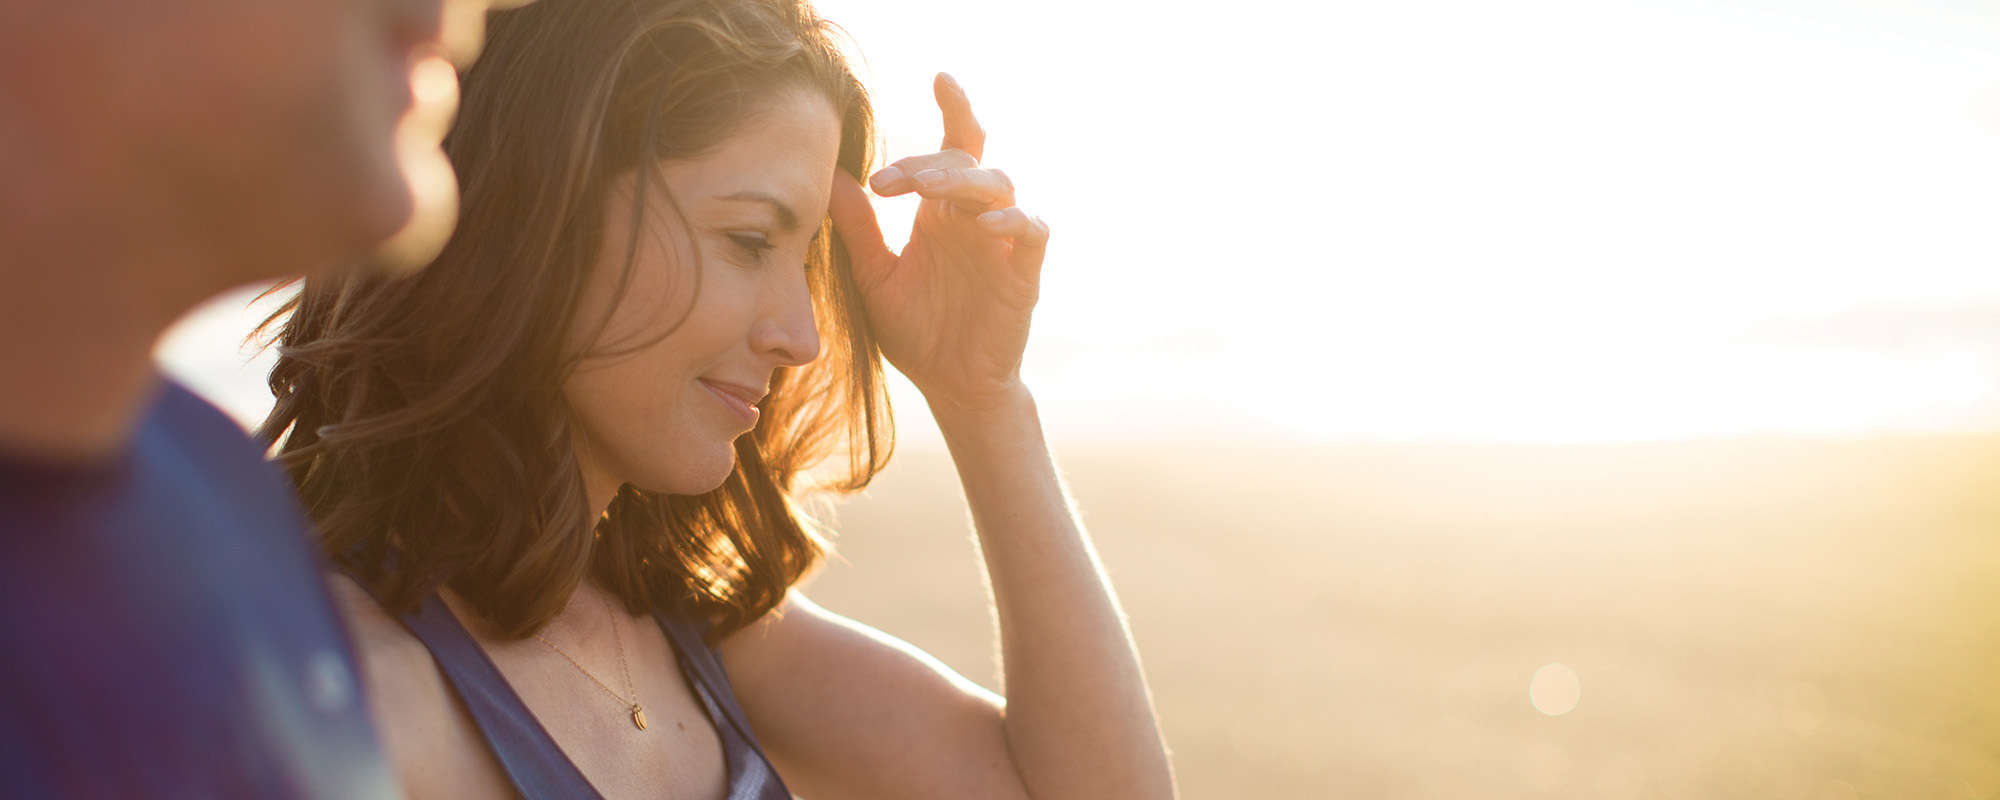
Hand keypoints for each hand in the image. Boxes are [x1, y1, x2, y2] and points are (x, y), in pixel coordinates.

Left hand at [828, 73, 1048, 411]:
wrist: (951, 387)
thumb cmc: (917, 331)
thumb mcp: (874, 277)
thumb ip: (856, 228)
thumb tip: (827, 176)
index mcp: (940, 213)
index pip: (951, 146)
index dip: (950, 109)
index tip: (920, 102)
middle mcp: (973, 218)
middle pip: (969, 159)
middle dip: (932, 160)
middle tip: (894, 180)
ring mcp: (1001, 242)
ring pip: (1000, 184)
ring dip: (965, 180)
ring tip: (930, 191)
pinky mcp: (1023, 272)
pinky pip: (1031, 231)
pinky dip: (1014, 219)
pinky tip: (986, 222)